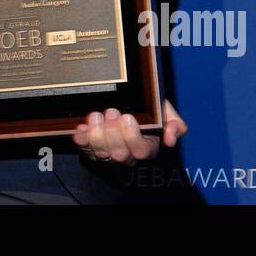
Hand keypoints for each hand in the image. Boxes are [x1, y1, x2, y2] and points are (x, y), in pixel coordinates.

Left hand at [71, 99, 186, 165]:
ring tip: (96, 115)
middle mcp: (126, 154)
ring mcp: (106, 152)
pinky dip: (81, 137)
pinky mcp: (89, 147)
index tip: (128, 117)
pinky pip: (83, 147)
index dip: (133, 137)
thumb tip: (170, 139)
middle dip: (113, 133)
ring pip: (100, 152)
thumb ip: (174, 123)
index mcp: (146, 147)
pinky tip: (81, 127)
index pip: (141, 151)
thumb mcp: (164, 110)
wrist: (123, 101)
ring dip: (97, 134)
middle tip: (111, 112)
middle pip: (119, 154)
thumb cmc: (146, 108)